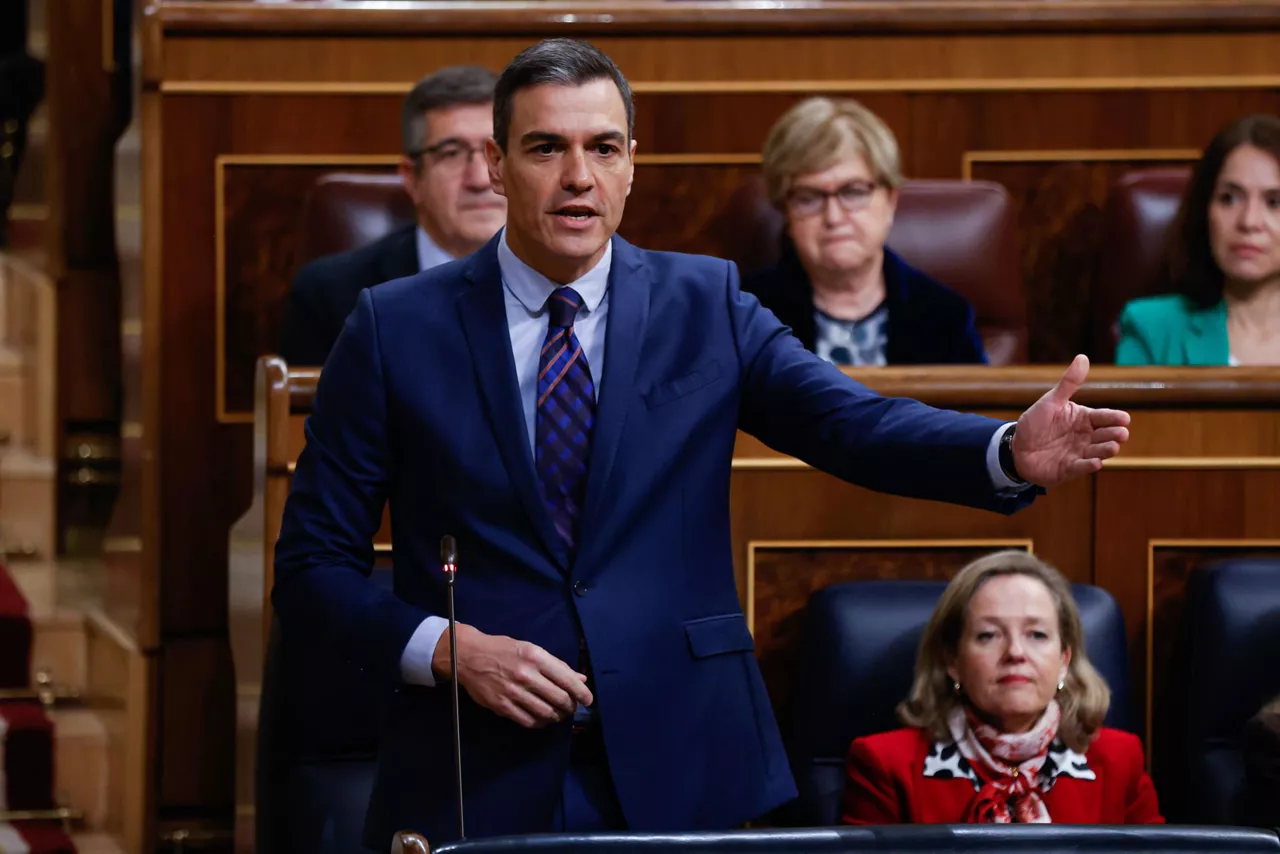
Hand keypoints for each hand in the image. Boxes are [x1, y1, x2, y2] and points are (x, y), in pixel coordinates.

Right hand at [433, 623, 592, 728]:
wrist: (469, 656)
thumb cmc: (503, 649)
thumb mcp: (531, 649)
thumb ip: (556, 665)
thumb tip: (580, 679)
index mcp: (536, 657)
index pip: (567, 679)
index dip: (582, 693)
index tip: (588, 700)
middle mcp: (526, 675)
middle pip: (559, 699)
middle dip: (570, 706)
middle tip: (571, 707)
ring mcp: (513, 692)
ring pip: (546, 713)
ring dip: (557, 716)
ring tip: (558, 714)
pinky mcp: (502, 706)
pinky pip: (528, 721)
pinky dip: (540, 723)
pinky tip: (542, 719)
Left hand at [1012, 354, 1130, 486]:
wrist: (1016, 448)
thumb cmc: (1035, 423)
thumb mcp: (1051, 402)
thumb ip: (1068, 384)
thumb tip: (1083, 357)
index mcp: (1084, 419)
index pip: (1105, 417)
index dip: (1115, 418)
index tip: (1124, 419)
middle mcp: (1086, 437)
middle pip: (1106, 435)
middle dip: (1115, 435)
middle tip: (1121, 434)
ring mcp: (1079, 453)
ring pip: (1098, 452)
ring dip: (1106, 450)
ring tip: (1112, 447)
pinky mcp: (1069, 469)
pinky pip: (1081, 467)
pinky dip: (1089, 465)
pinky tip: (1095, 463)